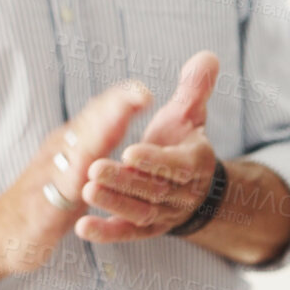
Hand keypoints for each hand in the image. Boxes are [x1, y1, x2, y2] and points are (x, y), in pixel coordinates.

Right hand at [0, 81, 150, 273]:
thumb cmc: (41, 204)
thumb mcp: (71, 171)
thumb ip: (91, 147)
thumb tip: (115, 121)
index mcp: (69, 144)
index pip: (97, 115)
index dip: (121, 101)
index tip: (145, 89)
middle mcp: (58, 154)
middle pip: (89, 124)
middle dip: (115, 107)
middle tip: (142, 92)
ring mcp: (48, 178)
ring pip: (78, 151)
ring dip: (100, 132)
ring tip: (122, 117)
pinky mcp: (44, 208)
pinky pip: (63, 190)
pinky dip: (77, 179)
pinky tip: (91, 171)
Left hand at [78, 51, 222, 241]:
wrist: (192, 189)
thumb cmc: (181, 145)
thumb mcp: (189, 116)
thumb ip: (195, 89)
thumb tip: (206, 56)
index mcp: (195, 163)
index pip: (178, 165)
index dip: (155, 160)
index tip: (129, 151)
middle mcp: (183, 193)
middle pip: (155, 189)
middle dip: (125, 180)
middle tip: (94, 168)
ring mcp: (165, 214)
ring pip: (141, 212)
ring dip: (114, 203)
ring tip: (87, 190)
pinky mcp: (146, 229)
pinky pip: (128, 233)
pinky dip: (107, 233)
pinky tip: (83, 228)